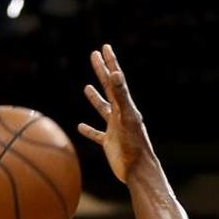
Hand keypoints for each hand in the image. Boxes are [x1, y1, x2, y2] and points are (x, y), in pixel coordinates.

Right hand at [78, 44, 152, 184]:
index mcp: (125, 107)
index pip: (116, 80)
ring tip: (87, 87)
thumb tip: (116, 73)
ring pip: (102, 109)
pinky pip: (96, 134)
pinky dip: (88, 130)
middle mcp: (120, 115)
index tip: (105, 47)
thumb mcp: (127, 117)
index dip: (111, 63)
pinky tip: (80, 127)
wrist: (138, 171)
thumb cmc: (135, 145)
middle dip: (102, 72)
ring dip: (95, 98)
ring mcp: (114, 129)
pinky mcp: (109, 143)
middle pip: (109, 89)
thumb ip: (121, 96)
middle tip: (94, 55)